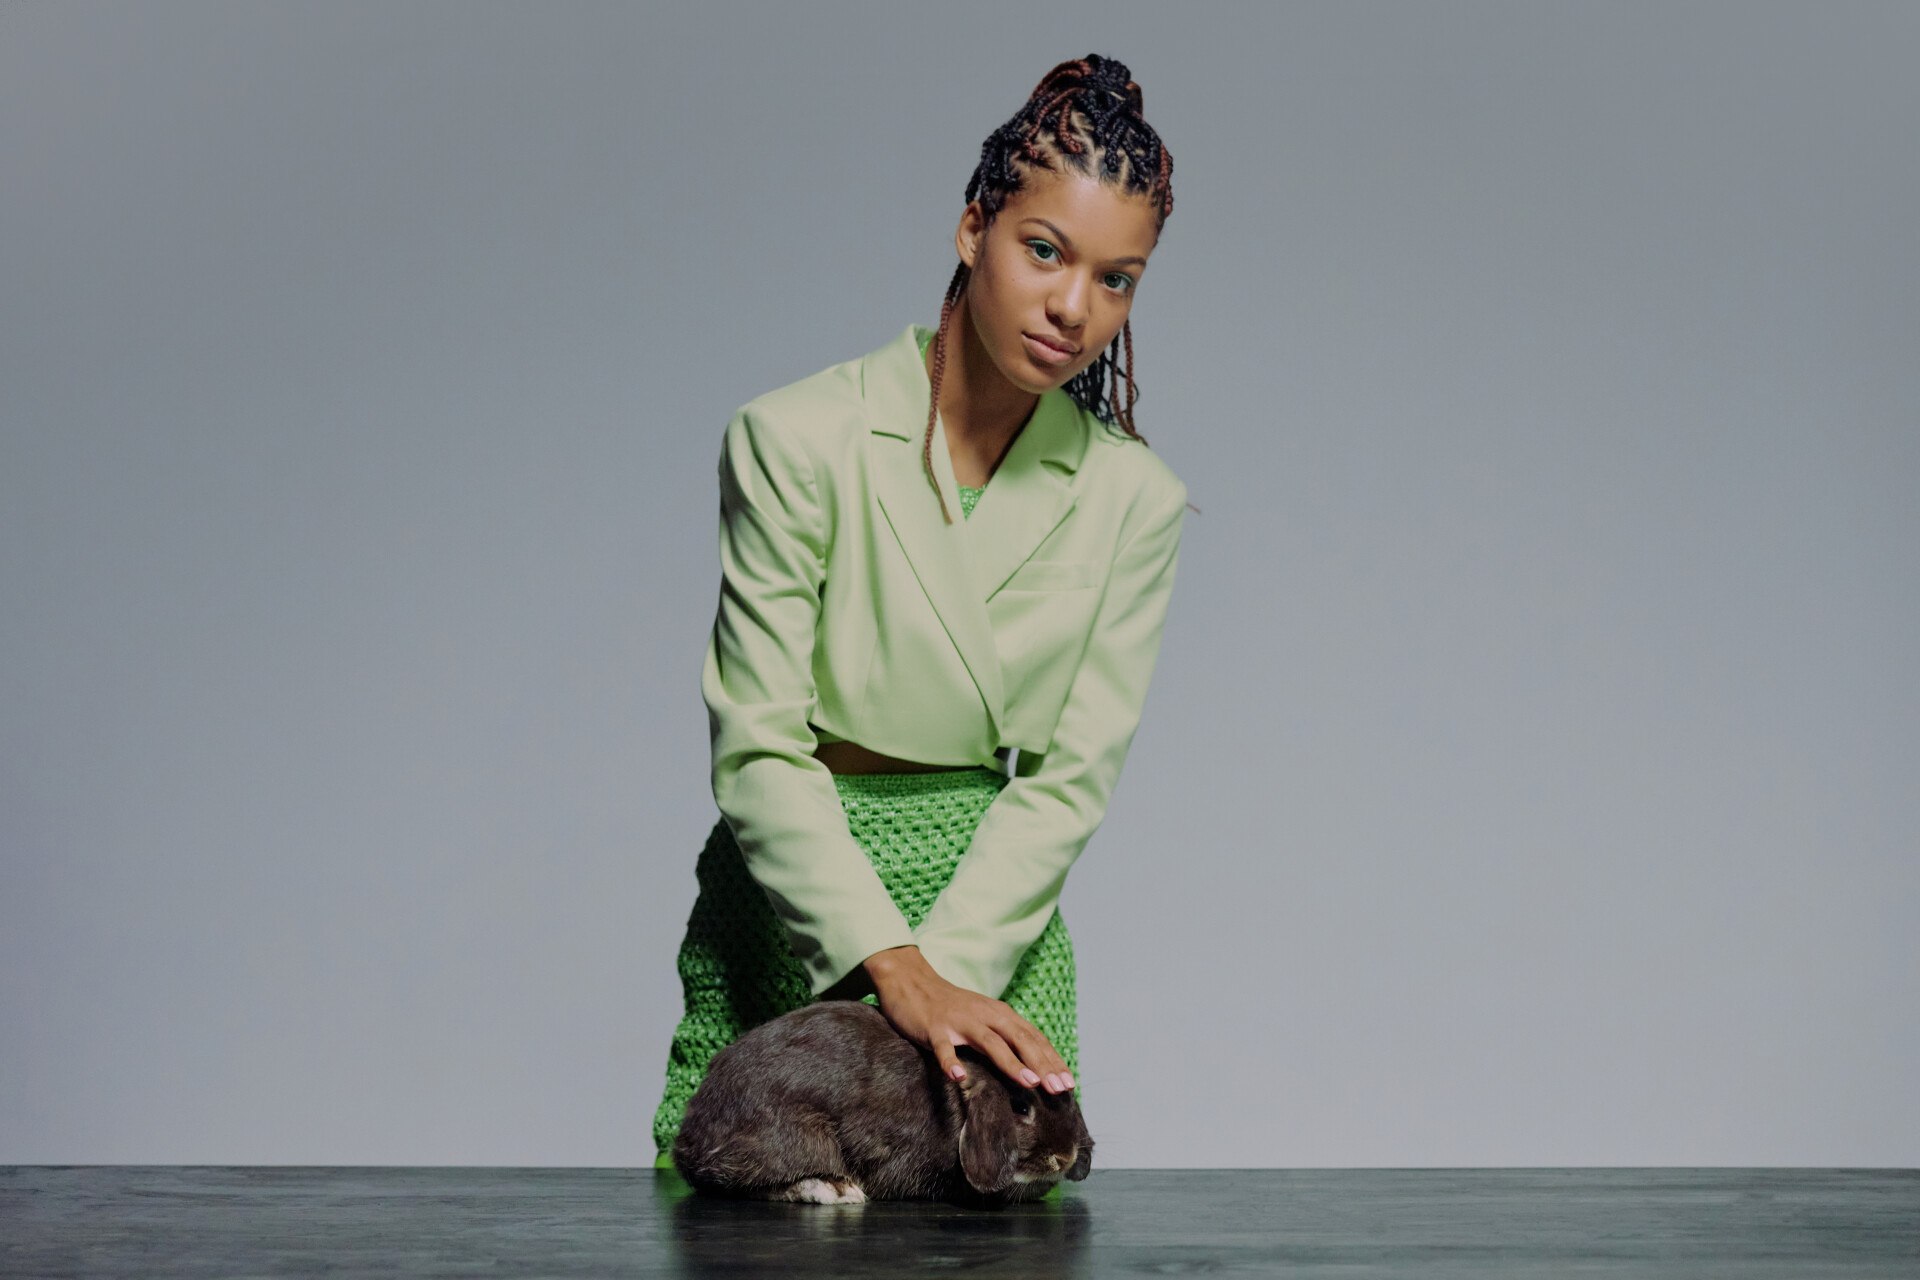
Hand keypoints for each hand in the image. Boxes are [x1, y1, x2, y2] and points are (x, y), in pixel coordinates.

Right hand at [861, 945, 1076, 1095]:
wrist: (911, 980)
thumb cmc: (952, 1007)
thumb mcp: (984, 1018)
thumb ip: (1005, 1038)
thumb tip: (1032, 1066)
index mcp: (1000, 1014)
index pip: (1033, 1039)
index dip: (1052, 1060)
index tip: (1069, 1084)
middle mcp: (985, 1015)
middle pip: (1020, 1040)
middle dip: (1041, 1065)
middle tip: (1059, 1090)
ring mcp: (960, 1021)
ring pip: (990, 1042)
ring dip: (1011, 1062)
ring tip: (1028, 1083)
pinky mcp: (934, 1028)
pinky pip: (943, 1047)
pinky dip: (950, 1061)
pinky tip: (957, 1077)